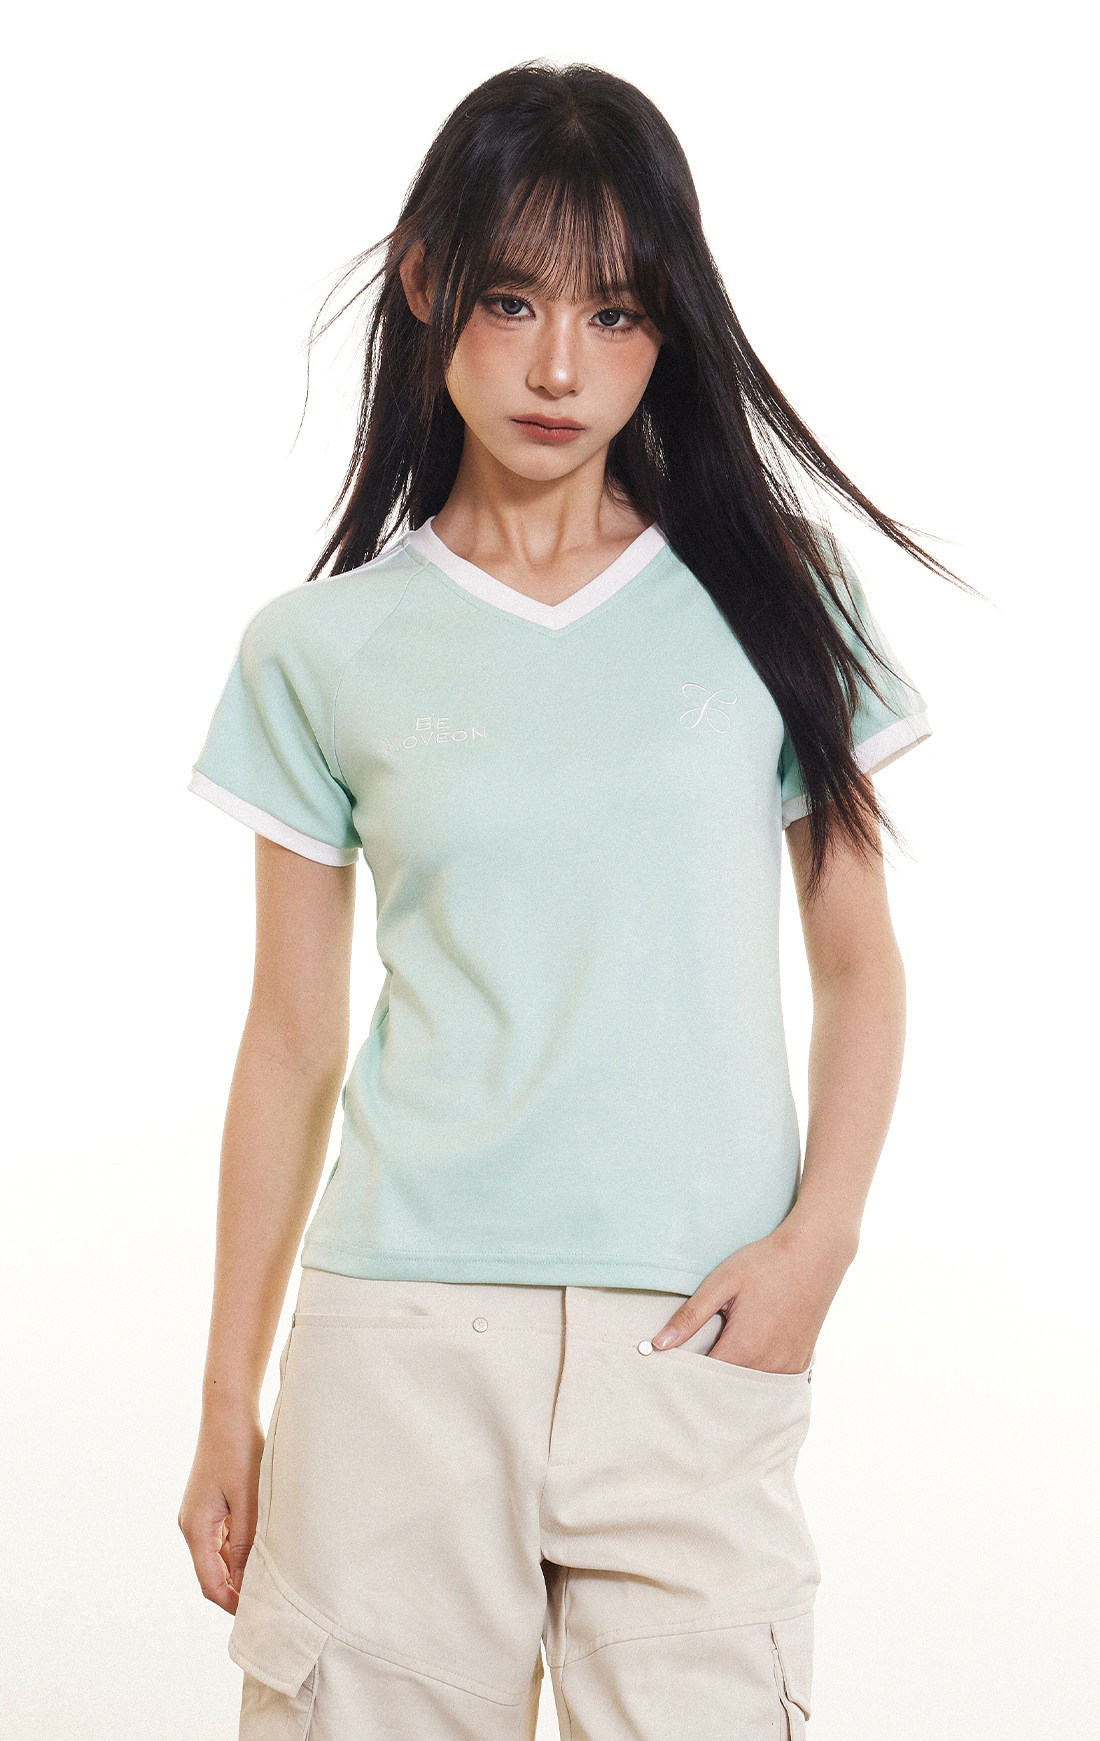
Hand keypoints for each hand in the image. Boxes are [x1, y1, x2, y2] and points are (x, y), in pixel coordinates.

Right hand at [178, 1403, 264, 1613]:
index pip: (210, 1583)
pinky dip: (240, 1550)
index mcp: (196, 1528)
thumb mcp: (247, 1499)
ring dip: (240, 1570)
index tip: (259, 1615)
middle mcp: (192, 1525)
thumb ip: (246, 1542)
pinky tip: (263, 1549)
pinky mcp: (210, 1504)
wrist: (228, 1410)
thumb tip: (247, 1582)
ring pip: (219, 1557)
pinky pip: (223, 1538)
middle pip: (213, 1573)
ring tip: (271, 1579)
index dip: (232, 1604)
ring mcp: (200, 1515)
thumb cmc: (239, 1449)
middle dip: (237, 1591)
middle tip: (270, 1603)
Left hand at [650, 1218, 856, 1372]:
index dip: (684, 1374)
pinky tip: (748, 1356)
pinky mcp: (800, 1364)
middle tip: (695, 1360)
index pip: (703, 1379)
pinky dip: (754, 1376)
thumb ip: (689, 1317)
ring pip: (748, 1389)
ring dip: (732, 1379)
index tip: (672, 1365)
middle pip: (726, 1389)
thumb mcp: (721, 1283)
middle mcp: (767, 1366)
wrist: (815, 1253)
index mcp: (743, 1347)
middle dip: (707, 1381)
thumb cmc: (766, 1263)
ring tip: (721, 1356)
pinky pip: (769, 1382)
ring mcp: (787, 1368)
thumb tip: (658, 1344)